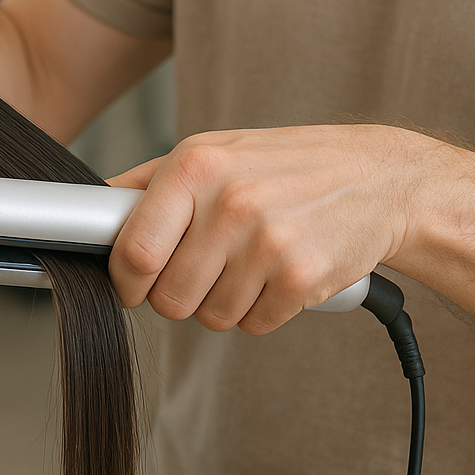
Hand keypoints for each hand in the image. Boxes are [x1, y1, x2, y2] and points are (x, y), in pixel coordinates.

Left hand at [106, 124, 429, 333]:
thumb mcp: (214, 149)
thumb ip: (149, 182)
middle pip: (168, 298)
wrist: (383, 177)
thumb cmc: (286, 165)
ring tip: (247, 266)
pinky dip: (260, 311)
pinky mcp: (303, 278)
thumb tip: (92, 209)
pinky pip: (252, 325)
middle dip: (177, 296)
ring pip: (209, 318)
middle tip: (203, 271)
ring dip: (222, 304)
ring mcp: (268, 242)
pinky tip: (277, 275)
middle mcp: (229, 203)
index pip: (134, 252)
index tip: (133, 284)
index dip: (126, 280)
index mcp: (195, 166)